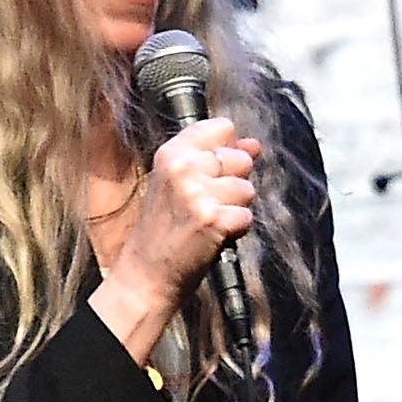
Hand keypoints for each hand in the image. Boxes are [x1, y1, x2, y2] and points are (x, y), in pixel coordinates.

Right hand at [91, 116, 256, 358]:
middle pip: (240, 158)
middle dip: (235, 183)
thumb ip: (214, 159)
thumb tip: (254, 145)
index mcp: (171, 153)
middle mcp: (183, 168)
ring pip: (247, 189)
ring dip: (236, 209)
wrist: (147, 274)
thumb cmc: (164, 229)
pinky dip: (237, 230)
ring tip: (209, 222)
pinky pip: (247, 216)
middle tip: (208, 205)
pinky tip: (215, 237)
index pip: (222, 127)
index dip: (228, 149)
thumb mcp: (178, 183)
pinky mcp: (213, 219)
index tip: (216, 171)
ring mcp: (198, 193)